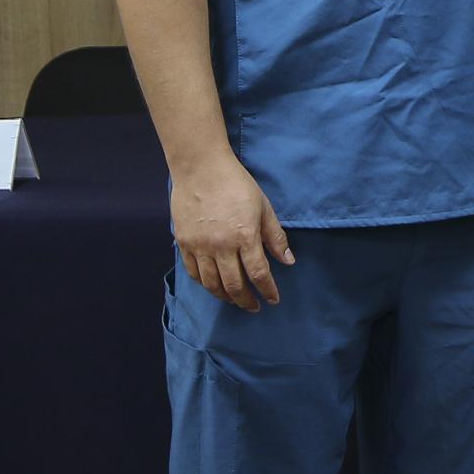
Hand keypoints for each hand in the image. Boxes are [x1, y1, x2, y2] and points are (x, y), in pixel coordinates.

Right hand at [171, 152, 293, 311]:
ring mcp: (200, 246)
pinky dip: (204, 283)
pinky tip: (213, 285)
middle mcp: (221, 246)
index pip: (259, 274)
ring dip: (225, 296)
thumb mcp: (263, 207)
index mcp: (245, 236)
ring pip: (212, 283)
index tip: (273, 299)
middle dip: (246, 300)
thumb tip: (288, 261)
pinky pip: (193, 272)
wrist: (200, 168)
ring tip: (234, 299)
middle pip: (234, 285)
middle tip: (253, 306)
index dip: (267, 290)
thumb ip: (275, 236)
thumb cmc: (236, 184)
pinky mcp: (184, 243)